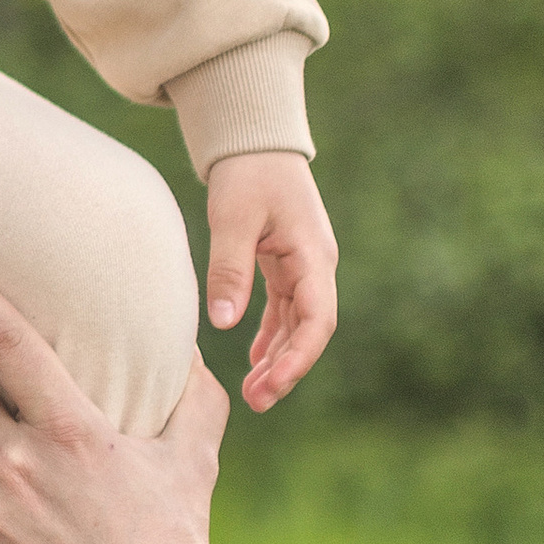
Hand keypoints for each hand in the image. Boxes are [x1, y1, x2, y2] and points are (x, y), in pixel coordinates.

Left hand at [204, 149, 336, 410]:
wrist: (255, 141)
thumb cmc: (246, 174)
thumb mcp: (232, 219)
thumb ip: (229, 270)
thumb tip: (224, 324)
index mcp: (313, 256)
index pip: (318, 320)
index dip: (298, 357)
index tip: (272, 385)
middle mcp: (316, 266)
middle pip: (310, 330)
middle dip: (287, 369)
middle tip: (257, 402)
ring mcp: (303, 266)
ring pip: (298, 324)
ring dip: (279, 359)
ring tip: (254, 393)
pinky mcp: (286, 264)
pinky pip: (285, 310)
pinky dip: (272, 336)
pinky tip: (255, 361)